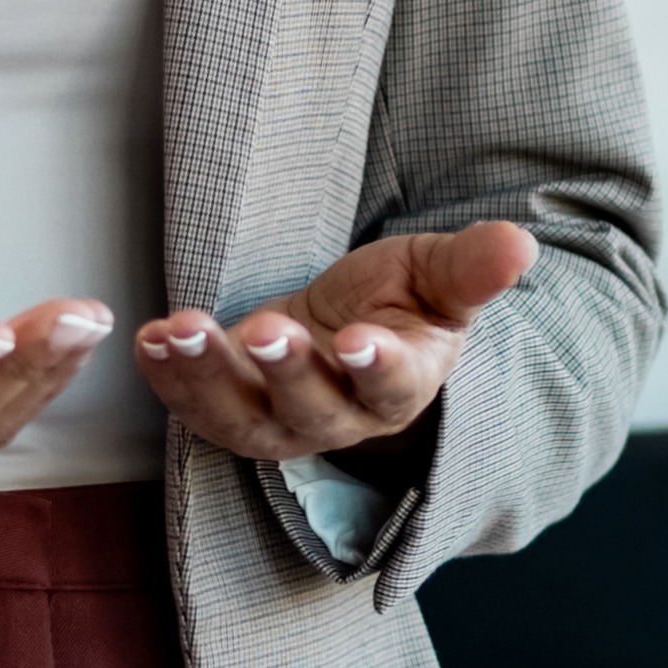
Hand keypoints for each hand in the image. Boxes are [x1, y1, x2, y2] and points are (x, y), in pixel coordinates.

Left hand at [139, 218, 536, 465]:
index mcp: (404, 384)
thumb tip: (522, 243)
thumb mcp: (438, 276)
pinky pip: (196, 408)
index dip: (376, 366)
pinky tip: (146, 339)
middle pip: (312, 409)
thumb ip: (473, 266)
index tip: (357, 340)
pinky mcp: (232, 414)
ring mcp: (281, 424)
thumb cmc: (400, 302)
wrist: (350, 332)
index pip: (393, 384)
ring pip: (243, 418)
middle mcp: (342, 417)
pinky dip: (166, 377)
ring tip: (176, 330)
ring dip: (205, 375)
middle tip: (266, 330)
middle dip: (285, 371)